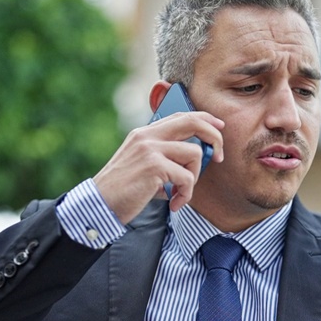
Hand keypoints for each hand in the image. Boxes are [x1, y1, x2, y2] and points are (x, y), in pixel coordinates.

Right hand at [93, 111, 223, 224]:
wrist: (100, 204)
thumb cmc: (125, 190)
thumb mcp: (143, 166)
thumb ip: (165, 158)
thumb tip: (196, 159)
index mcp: (145, 133)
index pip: (181, 116)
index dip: (204, 119)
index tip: (219, 128)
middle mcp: (147, 136)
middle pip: (192, 122)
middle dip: (214, 137)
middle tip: (220, 157)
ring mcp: (150, 149)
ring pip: (194, 154)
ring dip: (194, 178)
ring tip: (181, 194)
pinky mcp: (153, 166)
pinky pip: (186, 178)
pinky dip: (185, 195)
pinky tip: (174, 204)